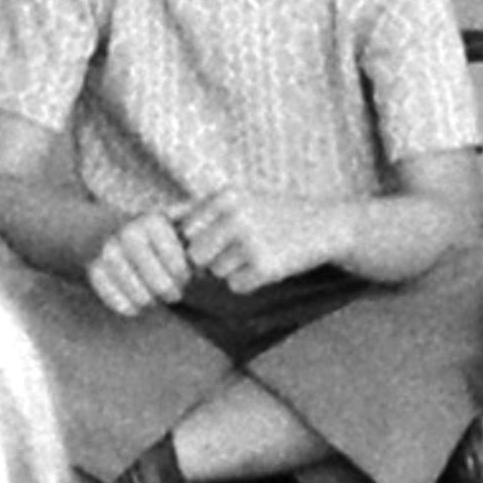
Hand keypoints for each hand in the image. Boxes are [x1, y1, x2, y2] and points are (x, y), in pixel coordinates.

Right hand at [87, 205, 194, 318]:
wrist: (99, 231)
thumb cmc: (149, 238)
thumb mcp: (170, 230)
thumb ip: (193, 245)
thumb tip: (207, 267)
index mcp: (153, 220)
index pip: (178, 263)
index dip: (183, 276)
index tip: (183, 276)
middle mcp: (129, 232)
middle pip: (160, 283)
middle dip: (168, 291)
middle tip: (171, 292)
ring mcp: (108, 250)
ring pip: (138, 293)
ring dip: (147, 300)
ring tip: (152, 297)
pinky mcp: (92, 268)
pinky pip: (115, 300)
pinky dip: (126, 306)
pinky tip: (132, 303)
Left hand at [177, 181, 344, 292]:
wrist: (325, 225)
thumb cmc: (273, 212)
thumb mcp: (237, 198)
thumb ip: (200, 207)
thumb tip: (157, 216)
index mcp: (225, 195)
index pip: (186, 230)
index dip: (199, 240)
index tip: (218, 240)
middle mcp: (235, 216)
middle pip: (197, 254)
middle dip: (212, 258)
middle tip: (238, 251)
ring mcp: (251, 241)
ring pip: (216, 272)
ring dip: (232, 270)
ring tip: (256, 254)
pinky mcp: (267, 266)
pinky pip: (236, 286)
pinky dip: (247, 283)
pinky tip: (265, 267)